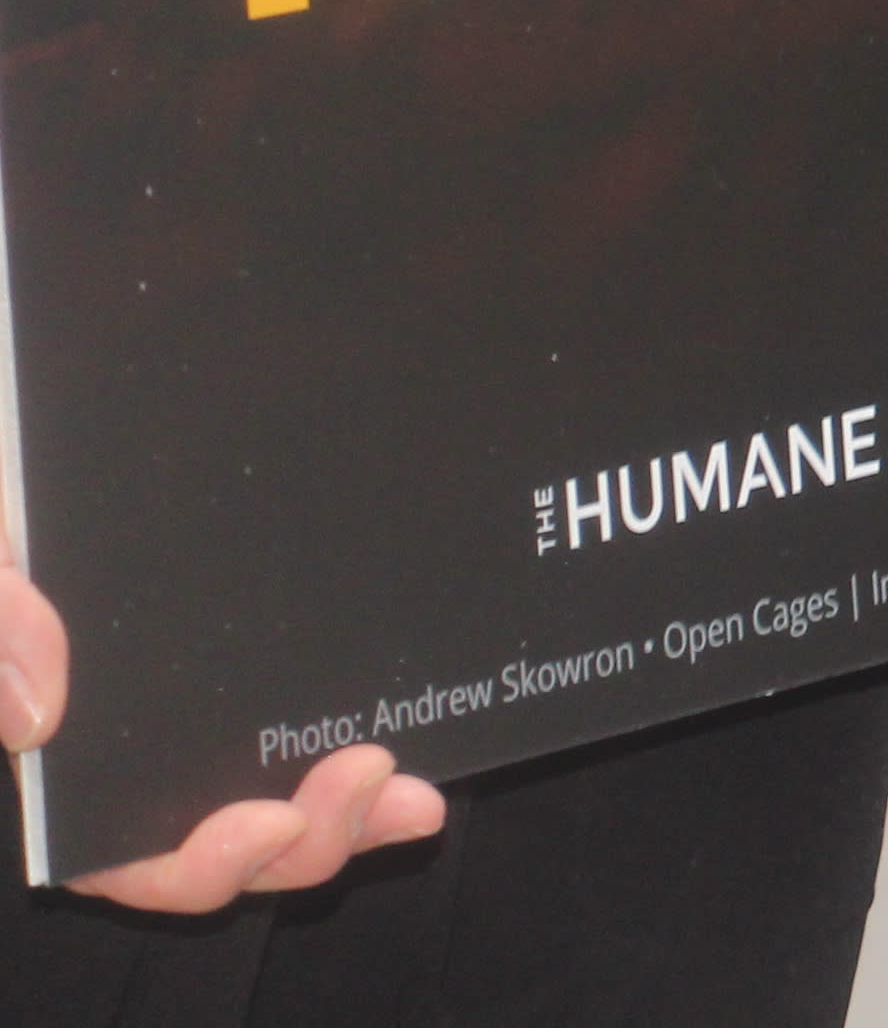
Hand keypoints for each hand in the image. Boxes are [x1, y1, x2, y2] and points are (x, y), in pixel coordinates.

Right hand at [0, 549, 444, 906]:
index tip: (267, 827)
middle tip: (369, 776)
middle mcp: (148, 751)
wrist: (73, 437)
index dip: (192, 867)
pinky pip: (324, 730)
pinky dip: (372, 755)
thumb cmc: (17, 505)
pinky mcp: (277, 659)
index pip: (120, 858)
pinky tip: (429, 740)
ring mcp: (220, 714)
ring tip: (414, 795)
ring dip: (353, 816)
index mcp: (71, 753)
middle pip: (229, 845)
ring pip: (289, 809)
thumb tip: (38, 716)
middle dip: (305, 840)